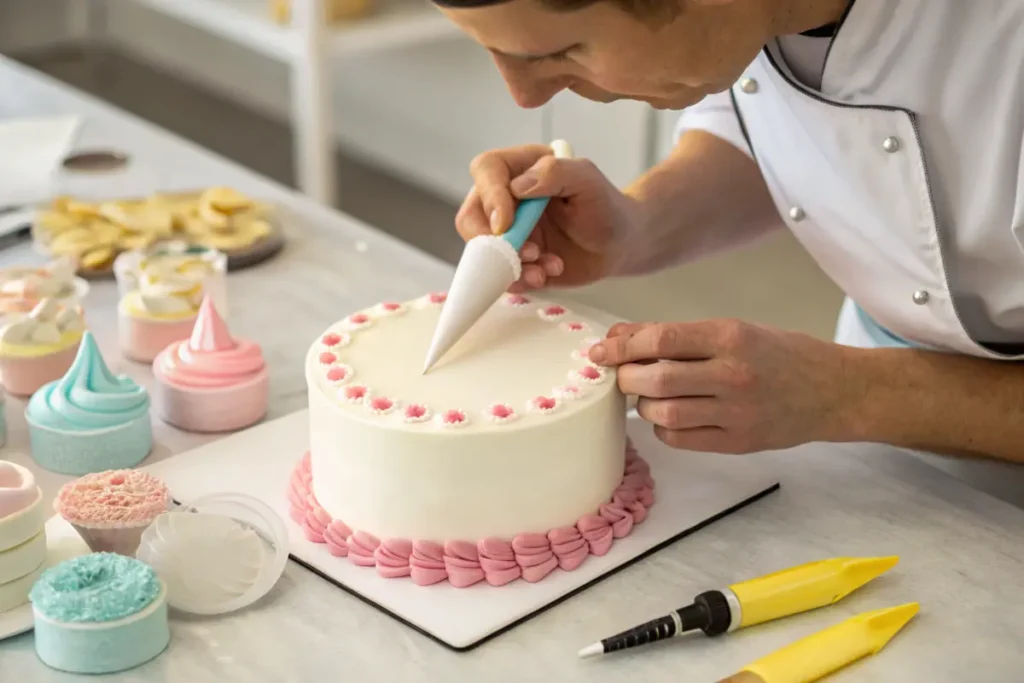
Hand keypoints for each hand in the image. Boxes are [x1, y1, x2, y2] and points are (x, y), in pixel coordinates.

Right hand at [455, 145, 639, 290]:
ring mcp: (507, 232)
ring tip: (546, 268)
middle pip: (471, 216)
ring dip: (510, 265)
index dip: (490, 196)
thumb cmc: (606, 206)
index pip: (486, 171)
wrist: (620, 244)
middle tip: (528, 253)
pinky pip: (499, 274)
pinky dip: (520, 279)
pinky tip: (548, 273)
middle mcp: (506, 199)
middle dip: (493, 241)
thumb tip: (517, 187)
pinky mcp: (513, 260)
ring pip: (482, 250)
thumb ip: (555, 173)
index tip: (507, 223)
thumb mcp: (587, 180)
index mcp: (520, 168)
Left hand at [588, 320, 860, 452]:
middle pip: (656, 379)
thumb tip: (620, 336)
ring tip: (649, 394)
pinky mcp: (737, 443)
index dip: (622, 346)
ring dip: (643, 404)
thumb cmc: (780, 354)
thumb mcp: (734, 329)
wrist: (834, 391)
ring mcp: (736, 413)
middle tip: (622, 374)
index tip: (600, 351)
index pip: (661, 340)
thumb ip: (678, 335)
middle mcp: (732, 374)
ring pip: (663, 413)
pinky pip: (680, 439)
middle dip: (626, 377)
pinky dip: (663, 428)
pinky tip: (669, 416)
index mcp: (730, 337)